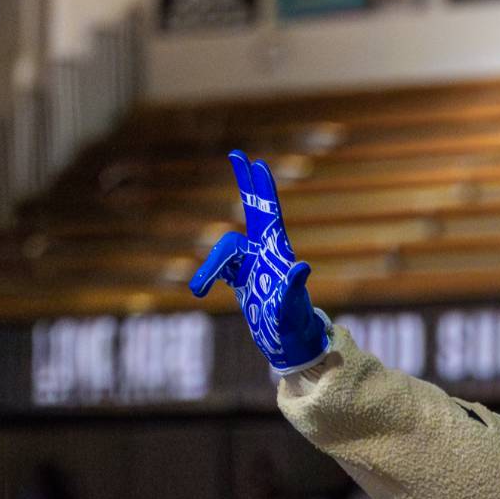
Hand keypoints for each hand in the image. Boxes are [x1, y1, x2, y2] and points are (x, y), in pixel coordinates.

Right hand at [189, 151, 329, 374]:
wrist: (288, 344)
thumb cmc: (294, 325)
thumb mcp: (293, 307)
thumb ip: (294, 287)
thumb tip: (302, 266)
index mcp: (278, 253)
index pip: (268, 214)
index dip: (261, 190)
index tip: (256, 162)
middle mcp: (265, 253)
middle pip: (251, 212)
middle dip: (245, 185)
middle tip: (237, 154)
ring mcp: (251, 264)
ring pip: (222, 251)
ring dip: (207, 269)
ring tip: (197, 292)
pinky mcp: (240, 278)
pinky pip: (218, 268)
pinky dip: (206, 276)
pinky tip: (200, 290)